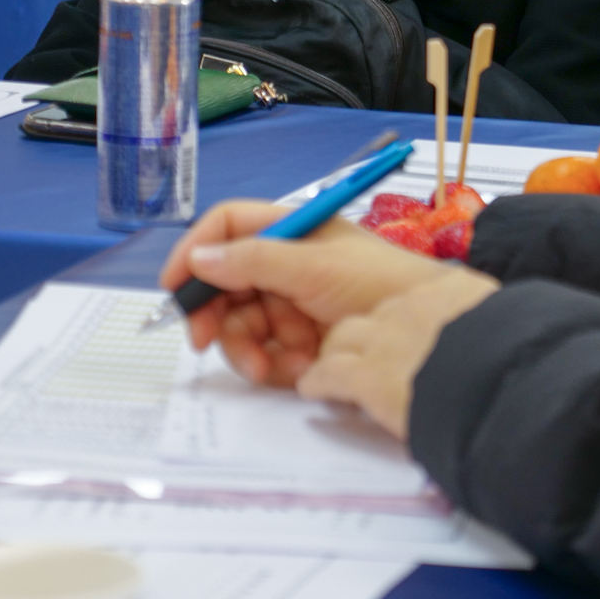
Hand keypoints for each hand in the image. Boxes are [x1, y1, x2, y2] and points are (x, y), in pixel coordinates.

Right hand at [158, 200, 445, 387]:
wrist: (425, 334)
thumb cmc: (378, 283)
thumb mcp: (314, 265)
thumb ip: (254, 260)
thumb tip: (199, 258)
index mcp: (292, 231)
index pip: (229, 228)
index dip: (196, 251)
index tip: (174, 287)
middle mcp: (289, 265)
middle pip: (226, 284)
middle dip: (217, 315)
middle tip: (204, 341)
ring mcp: (295, 305)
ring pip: (241, 325)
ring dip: (247, 348)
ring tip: (267, 367)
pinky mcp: (303, 344)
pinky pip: (265, 355)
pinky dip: (273, 365)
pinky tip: (298, 370)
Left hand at [297, 267, 501, 440]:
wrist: (510, 381)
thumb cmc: (520, 358)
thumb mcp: (517, 327)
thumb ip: (498, 327)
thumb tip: (510, 338)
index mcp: (456, 292)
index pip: (416, 298)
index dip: (404, 321)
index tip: (411, 337)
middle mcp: (416, 307)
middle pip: (374, 314)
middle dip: (366, 334)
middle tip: (368, 356)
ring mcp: (387, 338)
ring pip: (344, 337)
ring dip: (339, 354)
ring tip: (338, 373)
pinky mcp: (367, 374)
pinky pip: (327, 373)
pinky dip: (319, 381)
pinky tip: (317, 390)